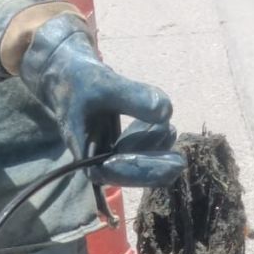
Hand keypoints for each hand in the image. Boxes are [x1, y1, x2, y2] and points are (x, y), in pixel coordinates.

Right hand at [19, 16, 184, 187]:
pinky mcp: (121, 152)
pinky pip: (143, 155)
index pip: (112, 172)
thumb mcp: (104, 83)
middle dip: (155, 168)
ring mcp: (110, 158)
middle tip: (180, 160)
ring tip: (169, 129)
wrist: (74, 77)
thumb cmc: (82, 81)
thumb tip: (167, 112)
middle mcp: (97, 162)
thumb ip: (132, 96)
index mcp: (85, 154)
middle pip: (129, 176)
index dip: (136, 170)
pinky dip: (155, 143)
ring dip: (158, 153)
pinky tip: (164, 126)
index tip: (162, 163)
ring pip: (139, 167)